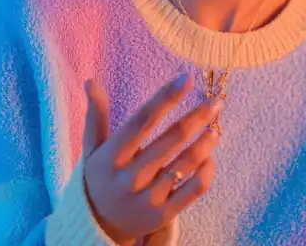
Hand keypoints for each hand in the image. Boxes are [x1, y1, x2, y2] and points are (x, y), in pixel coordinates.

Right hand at [81, 74, 221, 244]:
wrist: (96, 227)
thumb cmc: (99, 179)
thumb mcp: (92, 149)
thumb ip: (96, 116)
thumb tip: (90, 81)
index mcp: (112, 155)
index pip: (142, 121)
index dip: (165, 98)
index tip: (186, 78)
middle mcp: (129, 176)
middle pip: (170, 140)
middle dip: (196, 117)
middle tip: (216, 102)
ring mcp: (147, 197)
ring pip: (185, 164)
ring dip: (204, 143)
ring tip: (215, 128)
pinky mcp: (162, 215)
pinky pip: (192, 190)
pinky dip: (206, 172)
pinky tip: (210, 158)